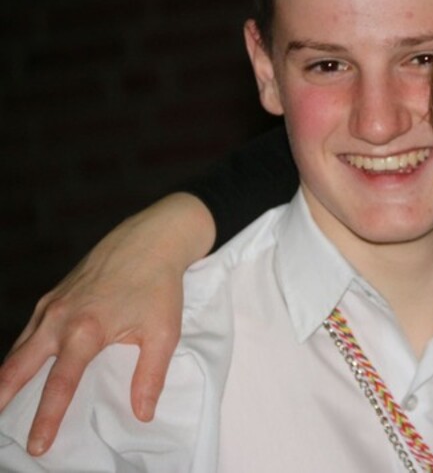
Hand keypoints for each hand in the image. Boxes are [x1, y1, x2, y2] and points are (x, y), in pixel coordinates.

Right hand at [0, 193, 213, 455]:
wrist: (152, 240)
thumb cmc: (160, 286)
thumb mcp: (164, 333)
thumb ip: (150, 376)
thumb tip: (143, 413)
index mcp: (86, 330)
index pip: (60, 384)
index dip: (47, 418)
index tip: (38, 444)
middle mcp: (60, 318)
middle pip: (19, 367)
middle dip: (3, 397)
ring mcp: (52, 306)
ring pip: (19, 348)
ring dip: (7, 377)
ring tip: (1, 402)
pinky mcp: (53, 296)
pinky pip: (29, 331)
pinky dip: (20, 353)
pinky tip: (21, 368)